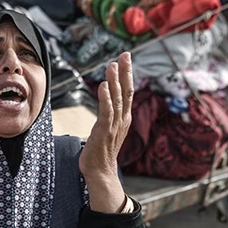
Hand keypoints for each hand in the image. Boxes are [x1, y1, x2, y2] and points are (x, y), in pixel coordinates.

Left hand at [79, 52, 133, 212]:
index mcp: (123, 117)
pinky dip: (106, 98)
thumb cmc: (100, 151)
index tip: (125, 58)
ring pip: (117, 99)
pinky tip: (104, 86)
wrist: (100, 172)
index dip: (127, 74)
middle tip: (125, 54)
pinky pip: (106, 112)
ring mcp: (114, 125)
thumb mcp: (108, 129)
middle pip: (126, 91)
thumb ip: (109, 116)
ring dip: (115, 81)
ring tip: (112, 65)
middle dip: (125, 72)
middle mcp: (121, 119)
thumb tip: (105, 103)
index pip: (127, 91)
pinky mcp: (104, 131)